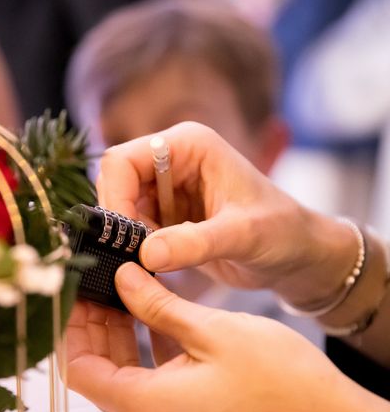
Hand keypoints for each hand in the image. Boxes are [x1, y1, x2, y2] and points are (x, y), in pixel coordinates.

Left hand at [67, 263, 389, 411]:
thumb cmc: (278, 381)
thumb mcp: (210, 331)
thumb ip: (157, 304)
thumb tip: (123, 277)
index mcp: (144, 405)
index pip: (78, 368)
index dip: (70, 328)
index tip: (74, 291)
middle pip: (98, 370)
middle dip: (93, 325)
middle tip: (98, 281)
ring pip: (123, 372)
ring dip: (119, 333)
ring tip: (121, 288)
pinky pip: (149, 380)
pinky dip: (145, 347)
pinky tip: (153, 311)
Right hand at [96, 122, 356, 305]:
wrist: (298, 255)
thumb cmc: (283, 233)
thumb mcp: (243, 235)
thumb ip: (194, 243)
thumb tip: (145, 255)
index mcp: (188, 145)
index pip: (123, 161)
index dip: (115, 198)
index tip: (124, 239)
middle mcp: (170, 160)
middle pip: (115, 183)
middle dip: (118, 221)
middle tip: (134, 257)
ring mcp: (166, 188)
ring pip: (119, 208)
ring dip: (126, 238)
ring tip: (150, 264)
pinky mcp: (165, 215)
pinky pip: (132, 228)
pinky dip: (134, 249)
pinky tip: (154, 266)